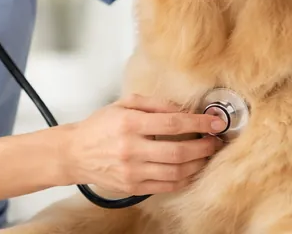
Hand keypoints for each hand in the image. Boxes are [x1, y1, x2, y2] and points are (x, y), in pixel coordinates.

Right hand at [59, 94, 224, 195]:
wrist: (75, 153)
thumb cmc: (99, 126)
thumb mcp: (122, 104)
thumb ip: (153, 104)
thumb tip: (183, 110)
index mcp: (129, 124)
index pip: (173, 123)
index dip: (199, 123)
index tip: (214, 122)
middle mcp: (131, 149)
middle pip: (178, 151)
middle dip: (204, 147)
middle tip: (216, 141)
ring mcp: (132, 171)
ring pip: (176, 172)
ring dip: (198, 164)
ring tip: (207, 155)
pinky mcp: (132, 187)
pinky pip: (167, 186)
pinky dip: (185, 179)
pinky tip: (192, 170)